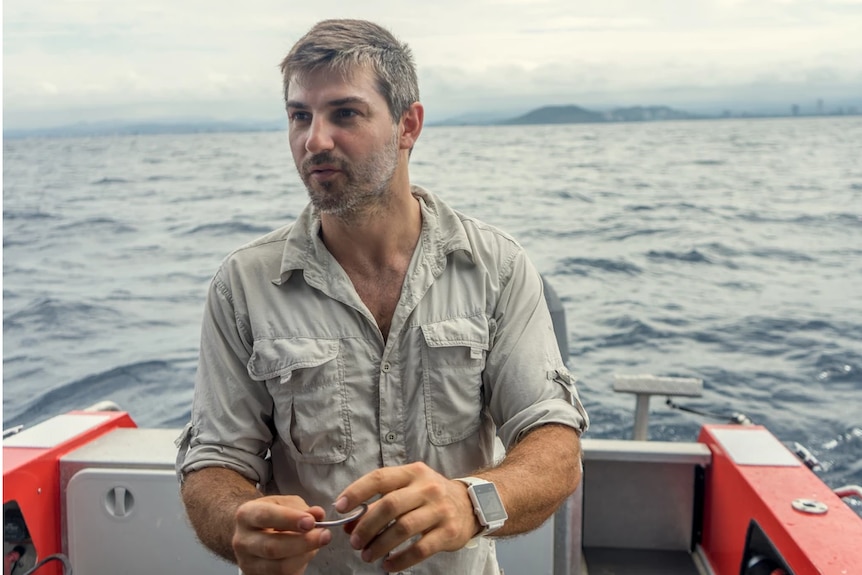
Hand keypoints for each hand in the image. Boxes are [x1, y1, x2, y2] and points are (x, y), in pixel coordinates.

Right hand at [232, 495, 330, 574]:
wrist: (252, 533)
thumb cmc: (272, 516)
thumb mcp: (284, 504)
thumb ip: (302, 508)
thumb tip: (318, 514)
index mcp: (246, 515)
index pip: (265, 516)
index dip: (289, 519)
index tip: (311, 521)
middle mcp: (243, 540)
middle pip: (272, 547)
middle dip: (303, 542)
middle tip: (324, 535)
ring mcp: (249, 563)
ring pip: (280, 566)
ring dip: (305, 555)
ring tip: (319, 543)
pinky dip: (301, 564)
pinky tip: (307, 553)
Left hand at [336, 462, 479, 571]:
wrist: (470, 505)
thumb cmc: (430, 496)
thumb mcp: (410, 487)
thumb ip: (382, 500)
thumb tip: (350, 522)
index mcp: (413, 473)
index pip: (380, 478)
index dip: (357, 492)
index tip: (340, 507)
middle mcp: (427, 488)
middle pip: (390, 506)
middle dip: (366, 525)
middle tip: (354, 541)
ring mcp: (439, 510)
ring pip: (403, 529)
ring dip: (380, 545)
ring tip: (367, 556)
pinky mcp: (449, 532)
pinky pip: (420, 549)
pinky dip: (400, 560)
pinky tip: (388, 565)